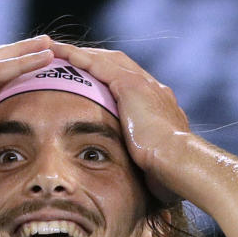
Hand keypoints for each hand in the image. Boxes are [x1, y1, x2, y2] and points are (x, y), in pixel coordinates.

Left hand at [49, 42, 189, 202]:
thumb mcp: (156, 165)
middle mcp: (155, 89)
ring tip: (57, 50)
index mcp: (161, 107)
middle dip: (94, 60)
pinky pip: (98, 65)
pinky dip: (79, 57)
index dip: (109, 79)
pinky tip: (61, 54)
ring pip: (106, 60)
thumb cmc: (170, 174)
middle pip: (118, 65)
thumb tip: (149, 187)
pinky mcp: (131, 86)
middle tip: (70, 58)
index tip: (91, 81)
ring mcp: (144, 85)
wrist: (180, 162)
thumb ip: (148, 163)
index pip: (131, 85)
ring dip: (81, 54)